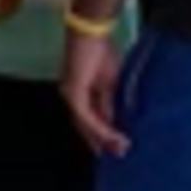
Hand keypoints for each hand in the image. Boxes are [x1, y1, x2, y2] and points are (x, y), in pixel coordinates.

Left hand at [60, 28, 126, 156]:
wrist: (90, 33)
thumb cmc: (100, 52)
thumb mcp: (111, 82)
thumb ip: (110, 102)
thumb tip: (116, 122)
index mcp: (80, 94)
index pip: (89, 121)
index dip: (102, 136)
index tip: (116, 150)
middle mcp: (72, 97)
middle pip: (84, 126)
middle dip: (101, 143)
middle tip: (118, 157)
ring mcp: (71, 95)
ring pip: (85, 124)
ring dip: (102, 138)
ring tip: (120, 150)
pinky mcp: (74, 91)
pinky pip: (86, 115)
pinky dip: (100, 127)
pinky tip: (113, 136)